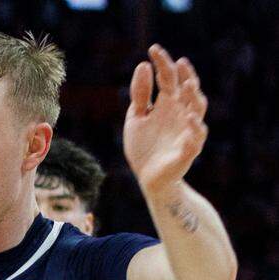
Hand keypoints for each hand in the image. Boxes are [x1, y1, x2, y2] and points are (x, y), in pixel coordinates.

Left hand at [124, 45, 208, 194]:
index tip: (153, 48)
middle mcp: (181, 114)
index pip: (169, 78)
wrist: (148, 178)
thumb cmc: (144, 146)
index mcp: (168, 104)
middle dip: (185, 75)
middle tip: (178, 62)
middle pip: (187, 90)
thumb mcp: (136, 118)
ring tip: (186, 85)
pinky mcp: (188, 150)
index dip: (163, 63)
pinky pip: (195, 139)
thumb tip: (143, 65)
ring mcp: (187, 131)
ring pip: (197, 109)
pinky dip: (194, 129)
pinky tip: (189, 118)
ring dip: (193, 97)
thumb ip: (140, 94)